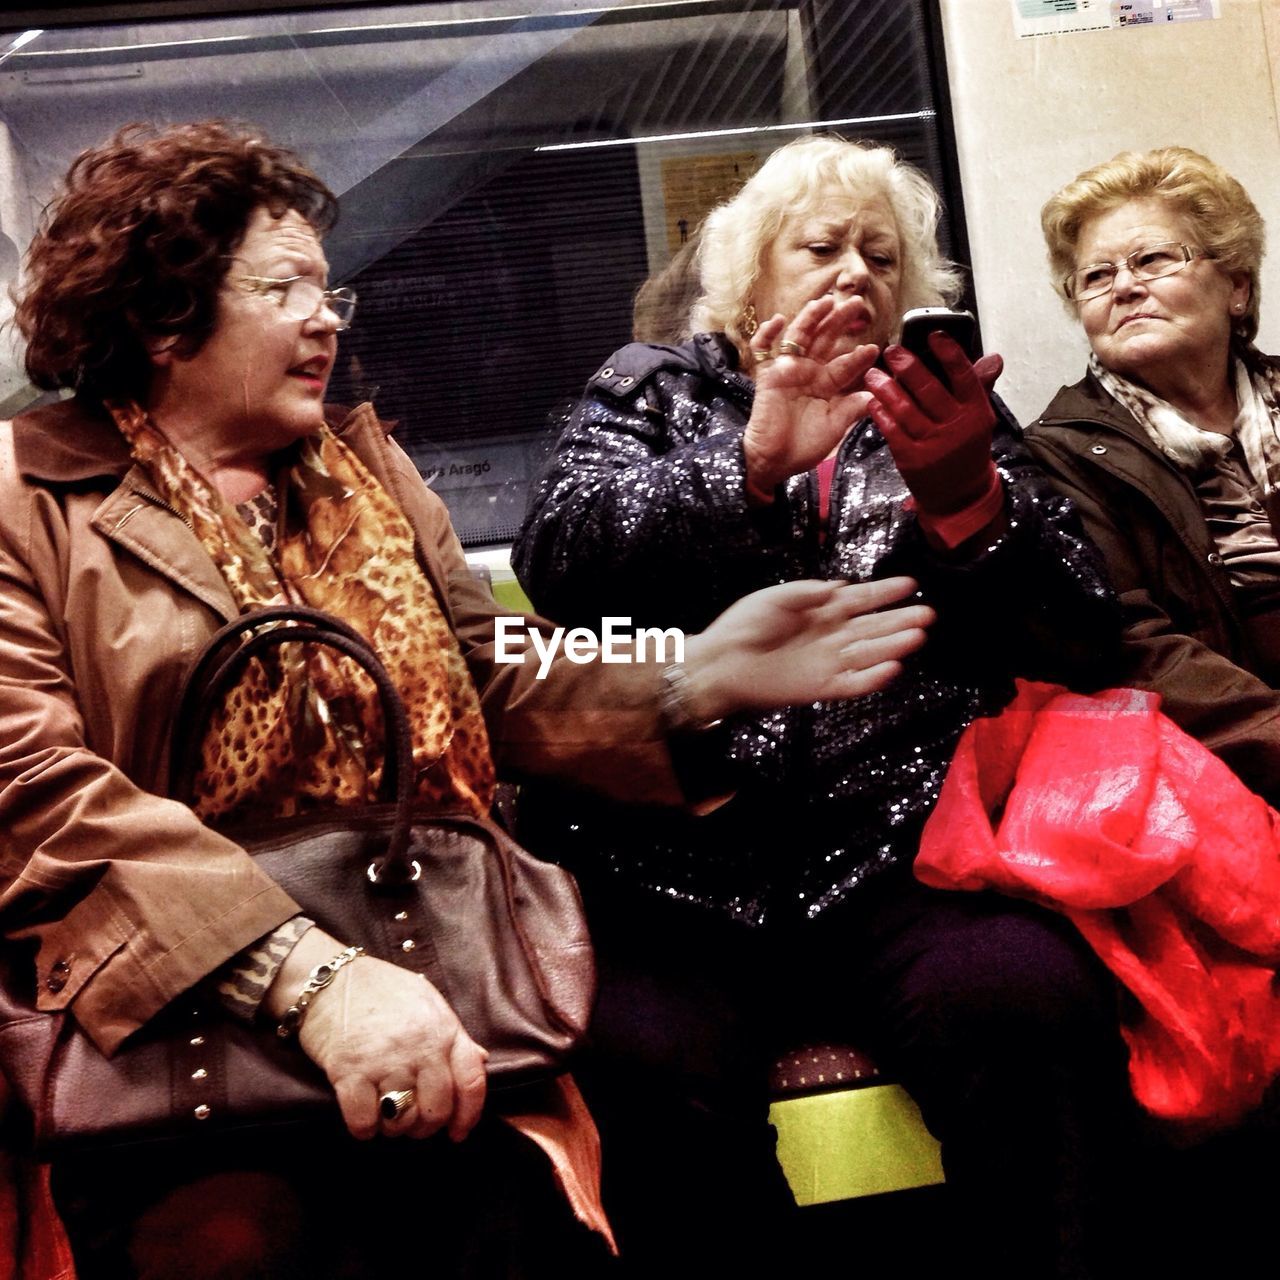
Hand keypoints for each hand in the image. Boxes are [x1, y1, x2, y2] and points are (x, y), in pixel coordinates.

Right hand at [268, 928, 487, 1141]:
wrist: (331, 979)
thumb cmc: (382, 990)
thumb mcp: (428, 1002)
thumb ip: (454, 1035)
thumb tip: (481, 1061)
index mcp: (444, 1029)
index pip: (472, 1081)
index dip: (469, 1115)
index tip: (458, 1131)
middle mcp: (421, 1047)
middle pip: (437, 1110)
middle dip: (426, 1127)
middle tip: (412, 1124)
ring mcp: (386, 1061)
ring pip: (401, 1121)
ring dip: (394, 1128)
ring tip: (385, 1114)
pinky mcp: (349, 1072)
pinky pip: (364, 1122)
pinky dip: (364, 1129)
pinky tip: (362, 1117)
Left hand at [682, 577, 933, 719]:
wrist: (720, 663)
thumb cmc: (743, 626)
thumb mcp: (774, 598)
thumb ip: (807, 592)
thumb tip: (840, 586)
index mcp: (821, 611)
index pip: (861, 600)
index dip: (884, 593)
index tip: (910, 584)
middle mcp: (831, 636)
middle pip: (873, 627)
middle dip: (900, 620)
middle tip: (927, 614)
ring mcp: (828, 662)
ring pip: (869, 654)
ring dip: (893, 646)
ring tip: (917, 636)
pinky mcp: (821, 687)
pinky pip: (853, 684)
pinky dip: (872, 678)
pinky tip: (892, 668)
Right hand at [742, 295, 879, 499]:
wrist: (773, 462)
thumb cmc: (803, 447)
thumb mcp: (834, 429)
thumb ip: (851, 410)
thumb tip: (873, 395)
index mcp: (826, 385)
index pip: (845, 364)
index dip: (858, 356)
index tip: (873, 348)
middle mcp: (808, 373)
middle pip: (825, 340)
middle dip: (839, 321)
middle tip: (855, 303)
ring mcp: (787, 372)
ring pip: (799, 337)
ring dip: (810, 318)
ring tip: (824, 302)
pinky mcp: (767, 376)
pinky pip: (763, 350)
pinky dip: (767, 335)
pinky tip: (778, 321)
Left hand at [863, 334, 1004, 538]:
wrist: (959, 494)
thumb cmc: (966, 447)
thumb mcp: (978, 419)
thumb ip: (978, 387)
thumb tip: (994, 357)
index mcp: (977, 412)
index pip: (965, 377)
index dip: (950, 354)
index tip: (933, 335)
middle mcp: (957, 428)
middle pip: (930, 391)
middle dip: (908, 367)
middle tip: (891, 351)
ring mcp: (934, 445)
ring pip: (906, 410)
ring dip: (886, 389)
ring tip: (873, 374)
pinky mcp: (912, 460)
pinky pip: (892, 431)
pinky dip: (881, 414)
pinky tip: (873, 401)